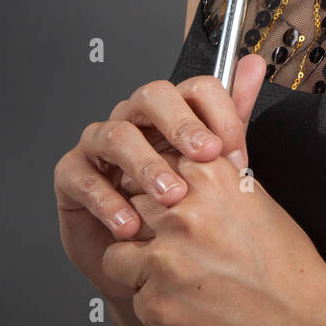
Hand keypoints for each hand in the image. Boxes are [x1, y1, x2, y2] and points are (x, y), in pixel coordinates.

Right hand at [54, 58, 266, 301]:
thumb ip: (232, 117)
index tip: (234, 153)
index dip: (218, 116)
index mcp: (171, 113)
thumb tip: (254, 64)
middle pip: (153, 96)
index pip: (195, 88)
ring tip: (171, 196)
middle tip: (204, 157)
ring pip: (117, 134)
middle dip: (182, 125)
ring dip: (147, 165)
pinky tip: (131, 224)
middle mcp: (134, 119)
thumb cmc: (174, 208)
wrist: (143, 261)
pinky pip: (82, 176)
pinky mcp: (71, 173)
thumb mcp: (210, 167)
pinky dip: (107, 200)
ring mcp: (100, 143)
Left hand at [101, 150, 325, 325]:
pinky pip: (134, 298)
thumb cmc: (284, 262)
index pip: (155, 165)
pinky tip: (190, 305)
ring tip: (175, 278)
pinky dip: (157, 305)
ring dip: (139, 266)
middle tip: (171, 246)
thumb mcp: (254, 199)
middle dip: (144, 225)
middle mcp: (182, 212)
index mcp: (209, 178)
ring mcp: (165, 258)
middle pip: (131, 205)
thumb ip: (213, 180)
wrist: (302, 319)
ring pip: (118, 253)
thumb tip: (181, 166)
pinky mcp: (156, 302)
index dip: (158, 188)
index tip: (166, 203)